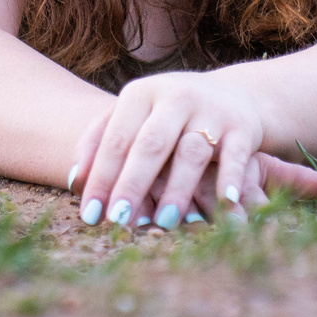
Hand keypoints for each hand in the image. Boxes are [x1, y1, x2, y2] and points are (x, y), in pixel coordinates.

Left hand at [68, 71, 316, 230]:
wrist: (231, 95)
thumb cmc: (167, 116)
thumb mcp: (134, 115)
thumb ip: (99, 140)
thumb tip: (73, 180)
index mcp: (141, 93)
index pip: (116, 138)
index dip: (102, 176)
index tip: (90, 214)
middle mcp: (175, 96)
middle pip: (150, 144)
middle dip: (132, 185)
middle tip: (118, 221)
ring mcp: (211, 110)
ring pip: (191, 152)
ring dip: (177, 189)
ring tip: (163, 223)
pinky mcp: (243, 126)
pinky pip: (235, 156)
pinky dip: (230, 179)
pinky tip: (224, 205)